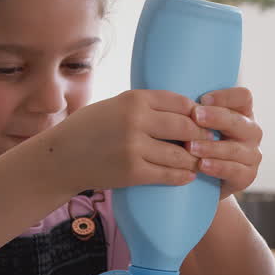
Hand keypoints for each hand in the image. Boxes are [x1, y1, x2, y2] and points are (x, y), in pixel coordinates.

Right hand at [43, 89, 209, 192]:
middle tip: (213, 142)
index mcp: (134, 99)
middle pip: (187, 127)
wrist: (61, 157)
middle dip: (203, 136)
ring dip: (196, 159)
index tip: (207, 121)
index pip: (181, 103)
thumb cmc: (91, 128)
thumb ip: (146, 105)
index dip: (198, 113)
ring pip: (181, 154)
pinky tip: (188, 175)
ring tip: (203, 161)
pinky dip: (182, 175)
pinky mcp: (132, 172)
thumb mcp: (116, 105)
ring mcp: (134, 147)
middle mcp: (136, 120)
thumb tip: (187, 108)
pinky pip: (168, 174)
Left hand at [185, 87, 262, 199]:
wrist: (204, 180)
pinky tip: (202, 165)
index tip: (202, 100)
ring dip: (211, 147)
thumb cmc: (198, 144)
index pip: (243, 97)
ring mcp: (252, 154)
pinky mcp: (248, 175)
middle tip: (195, 116)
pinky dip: (218, 167)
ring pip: (235, 148)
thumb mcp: (198, 125)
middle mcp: (250, 131)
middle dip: (216, 118)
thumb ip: (195, 112)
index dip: (225, 96)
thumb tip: (175, 100)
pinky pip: (235, 171)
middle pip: (239, 121)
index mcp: (241, 113)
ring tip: (191, 147)